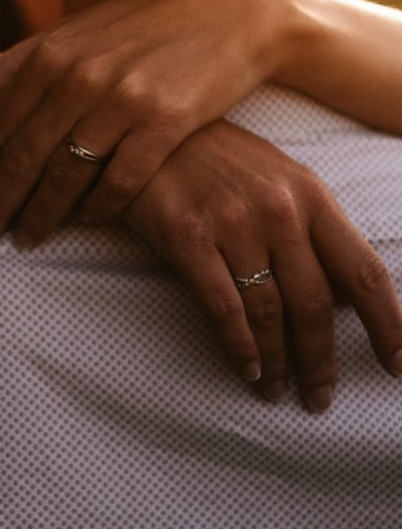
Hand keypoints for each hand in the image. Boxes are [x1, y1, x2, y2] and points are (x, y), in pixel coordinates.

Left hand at [0, 0, 287, 250]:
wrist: (231, 14)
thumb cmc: (146, 26)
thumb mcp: (80, 29)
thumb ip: (22, 64)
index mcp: (54, 53)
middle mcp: (81, 75)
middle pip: (23, 156)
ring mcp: (124, 99)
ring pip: (66, 174)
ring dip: (40, 215)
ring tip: (23, 241)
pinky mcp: (167, 121)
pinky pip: (122, 179)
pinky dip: (100, 207)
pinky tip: (86, 222)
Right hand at [125, 120, 401, 410]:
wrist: (152, 131)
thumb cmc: (220, 160)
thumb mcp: (281, 181)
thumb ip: (314, 232)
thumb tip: (348, 299)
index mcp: (311, 195)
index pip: (363, 270)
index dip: (387, 323)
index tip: (397, 363)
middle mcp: (279, 210)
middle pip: (316, 304)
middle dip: (322, 361)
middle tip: (320, 397)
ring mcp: (233, 223)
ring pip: (269, 313)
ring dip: (278, 362)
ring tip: (277, 390)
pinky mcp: (188, 237)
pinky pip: (223, 307)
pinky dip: (238, 347)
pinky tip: (247, 368)